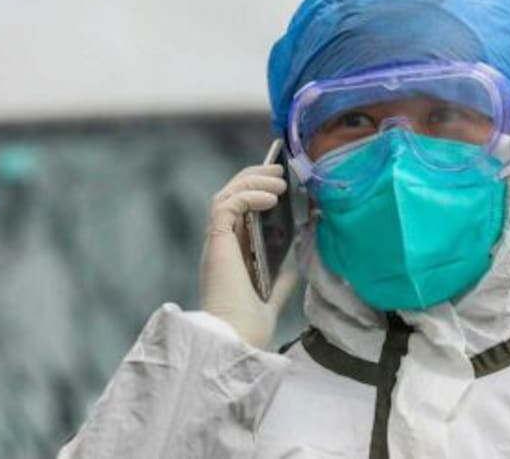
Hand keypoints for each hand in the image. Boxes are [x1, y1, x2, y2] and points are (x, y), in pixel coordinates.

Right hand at [200, 164, 299, 348]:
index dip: (256, 189)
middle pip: (231, 195)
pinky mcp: (215, 242)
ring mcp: (216, 242)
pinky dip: (248, 196)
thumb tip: (294, 264)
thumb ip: (280, 281)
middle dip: (254, 177)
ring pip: (226, 195)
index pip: (239, 209)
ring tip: (279, 179)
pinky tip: (271, 197)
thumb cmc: (249, 326)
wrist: (237, 340)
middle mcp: (220, 244)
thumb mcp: (272, 297)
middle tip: (279, 169)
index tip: (280, 181)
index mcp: (231, 253)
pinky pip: (226, 207)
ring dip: (252, 181)